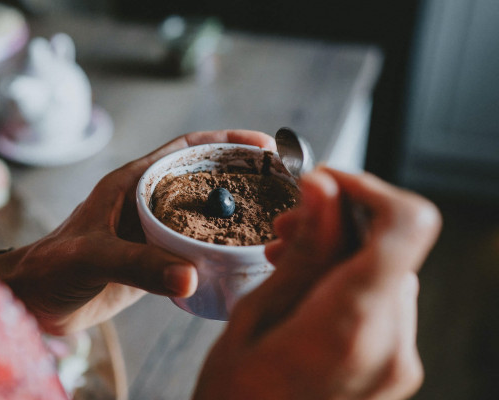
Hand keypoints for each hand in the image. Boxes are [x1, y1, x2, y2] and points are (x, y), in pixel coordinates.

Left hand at [0, 130, 275, 334]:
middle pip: (203, 179)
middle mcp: (146, 201)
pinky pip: (194, 247)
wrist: (34, 300)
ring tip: (273, 221)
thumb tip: (190, 274)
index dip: (225, 142)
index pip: (186, 150)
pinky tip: (242, 257)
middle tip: (281, 186)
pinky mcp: (154, 260)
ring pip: (202, 214)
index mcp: (132, 182)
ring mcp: (151, 231)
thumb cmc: (52, 267)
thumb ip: (137, 264)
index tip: (262, 145)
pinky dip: (219, 248)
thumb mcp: (93, 256)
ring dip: (234, 214)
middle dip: (241, 177)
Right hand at [194, 168, 441, 398]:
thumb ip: (304, 250)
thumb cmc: (236, 397)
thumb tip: (325, 187)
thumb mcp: (256, 314)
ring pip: (387, 271)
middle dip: (341, 221)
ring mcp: (398, 361)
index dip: (369, 187)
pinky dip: (348, 283)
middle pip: (393, 245)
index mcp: (353, 323)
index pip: (407, 223)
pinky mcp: (394, 369)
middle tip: (285, 226)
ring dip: (341, 252)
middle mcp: (392, 344)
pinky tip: (304, 289)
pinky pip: (384, 304)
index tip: (324, 184)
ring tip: (285, 259)